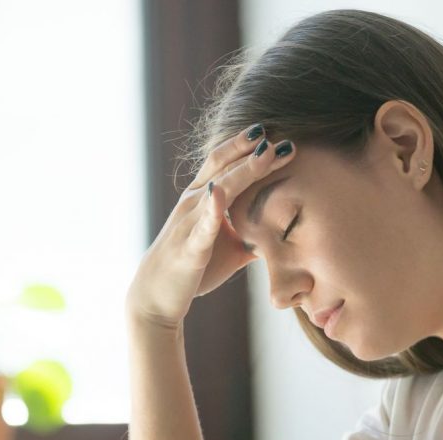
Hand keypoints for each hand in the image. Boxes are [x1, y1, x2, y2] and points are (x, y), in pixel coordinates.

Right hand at [126, 124, 295, 328]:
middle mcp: (193, 202)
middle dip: (253, 151)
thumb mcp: (231, 247)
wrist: (156, 297)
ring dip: (243, 170)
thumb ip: (254, 233)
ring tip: (265, 152)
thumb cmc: (194, 268)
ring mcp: (189, 222)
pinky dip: (212, 209)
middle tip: (284, 140)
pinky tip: (220, 194)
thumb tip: (286, 229)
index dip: (251, 148)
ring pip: (218, 189)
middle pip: (224, 167)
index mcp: (203, 198)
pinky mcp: (190, 248)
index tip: (282, 138)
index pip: (226, 163)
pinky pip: (202, 226)